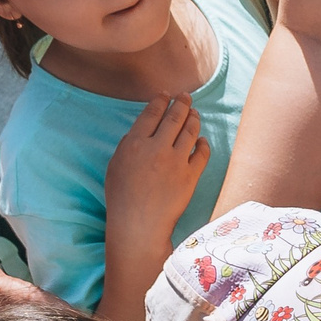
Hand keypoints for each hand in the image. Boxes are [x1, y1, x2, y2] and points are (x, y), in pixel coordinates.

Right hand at [105, 94, 210, 261]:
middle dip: (182, 103)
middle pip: (174, 117)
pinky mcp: (191, 176)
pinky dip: (204, 144)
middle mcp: (157, 148)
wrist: (139, 225)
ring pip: (191, 131)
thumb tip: (143, 129)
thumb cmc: (122, 197)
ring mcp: (176, 161)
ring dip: (194, 118)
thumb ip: (129, 144)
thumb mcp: (116, 165)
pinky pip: (203, 153)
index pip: (152, 113)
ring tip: (195, 113)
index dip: (161, 101)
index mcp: (135, 143)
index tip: (166, 95)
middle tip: (186, 96)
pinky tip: (203, 140)